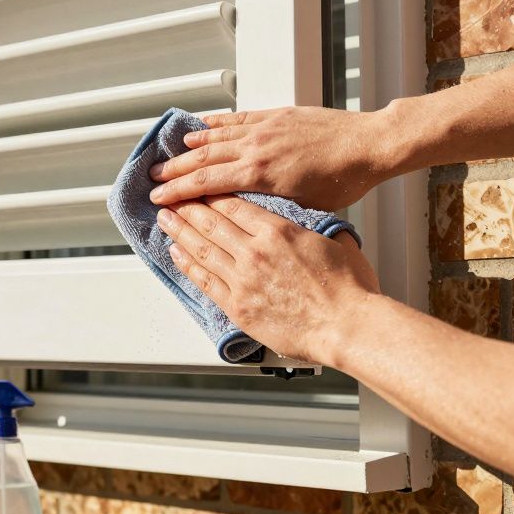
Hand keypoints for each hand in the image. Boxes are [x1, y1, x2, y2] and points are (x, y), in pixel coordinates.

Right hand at [148, 107, 399, 210]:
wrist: (368, 145)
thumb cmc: (344, 181)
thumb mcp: (302, 207)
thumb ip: (268, 206)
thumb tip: (242, 213)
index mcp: (260, 176)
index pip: (207, 185)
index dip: (178, 193)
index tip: (159, 200)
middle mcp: (256, 149)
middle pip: (203, 160)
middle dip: (174, 171)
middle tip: (152, 180)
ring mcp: (264, 129)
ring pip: (215, 137)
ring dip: (188, 148)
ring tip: (167, 156)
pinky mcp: (275, 115)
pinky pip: (236, 118)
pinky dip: (214, 123)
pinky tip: (199, 126)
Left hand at [156, 196, 379, 364]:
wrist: (346, 326)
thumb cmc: (348, 290)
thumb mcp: (336, 242)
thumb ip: (314, 230)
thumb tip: (311, 225)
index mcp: (278, 231)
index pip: (233, 205)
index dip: (211, 194)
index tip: (198, 188)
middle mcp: (254, 252)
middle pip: (211, 223)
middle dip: (187, 207)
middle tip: (172, 198)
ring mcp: (243, 280)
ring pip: (202, 249)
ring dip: (179, 231)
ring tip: (165, 219)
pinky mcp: (238, 307)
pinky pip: (205, 281)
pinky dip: (188, 264)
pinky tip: (176, 253)